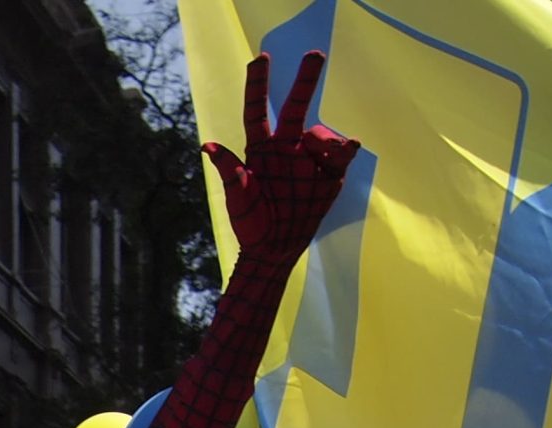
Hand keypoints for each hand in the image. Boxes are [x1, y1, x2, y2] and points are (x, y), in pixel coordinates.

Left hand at [201, 50, 359, 268]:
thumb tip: (207, 145)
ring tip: (322, 159)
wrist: (276, 249)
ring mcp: (308, 159)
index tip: (261, 60)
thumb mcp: (238, 200)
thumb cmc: (251, 224)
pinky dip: (344, 150)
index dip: (258, 86)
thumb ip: (229, 171)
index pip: (257, 111)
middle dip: (305, 80)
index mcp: (260, 150)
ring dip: (325, 140)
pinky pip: (342, 154)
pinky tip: (344, 153)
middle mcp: (286, 147)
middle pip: (295, 107)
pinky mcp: (329, 174)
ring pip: (322, 133)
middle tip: (315, 54)